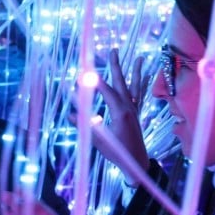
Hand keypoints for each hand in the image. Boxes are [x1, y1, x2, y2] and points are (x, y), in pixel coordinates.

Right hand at [91, 49, 149, 180]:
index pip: (106, 91)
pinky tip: (143, 76)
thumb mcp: (99, 141)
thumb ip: (86, 126)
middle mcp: (129, 108)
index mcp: (120, 112)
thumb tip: (70, 114)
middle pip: (121, 83)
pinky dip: (141, 84)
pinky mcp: (136, 114)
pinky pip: (140, 95)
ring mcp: (135, 110)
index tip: (85, 71)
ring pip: (134, 86)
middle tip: (112, 50)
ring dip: (135, 71)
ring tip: (139, 58)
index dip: (95, 81)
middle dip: (115, 66)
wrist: (137, 163)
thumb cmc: (118, 153)